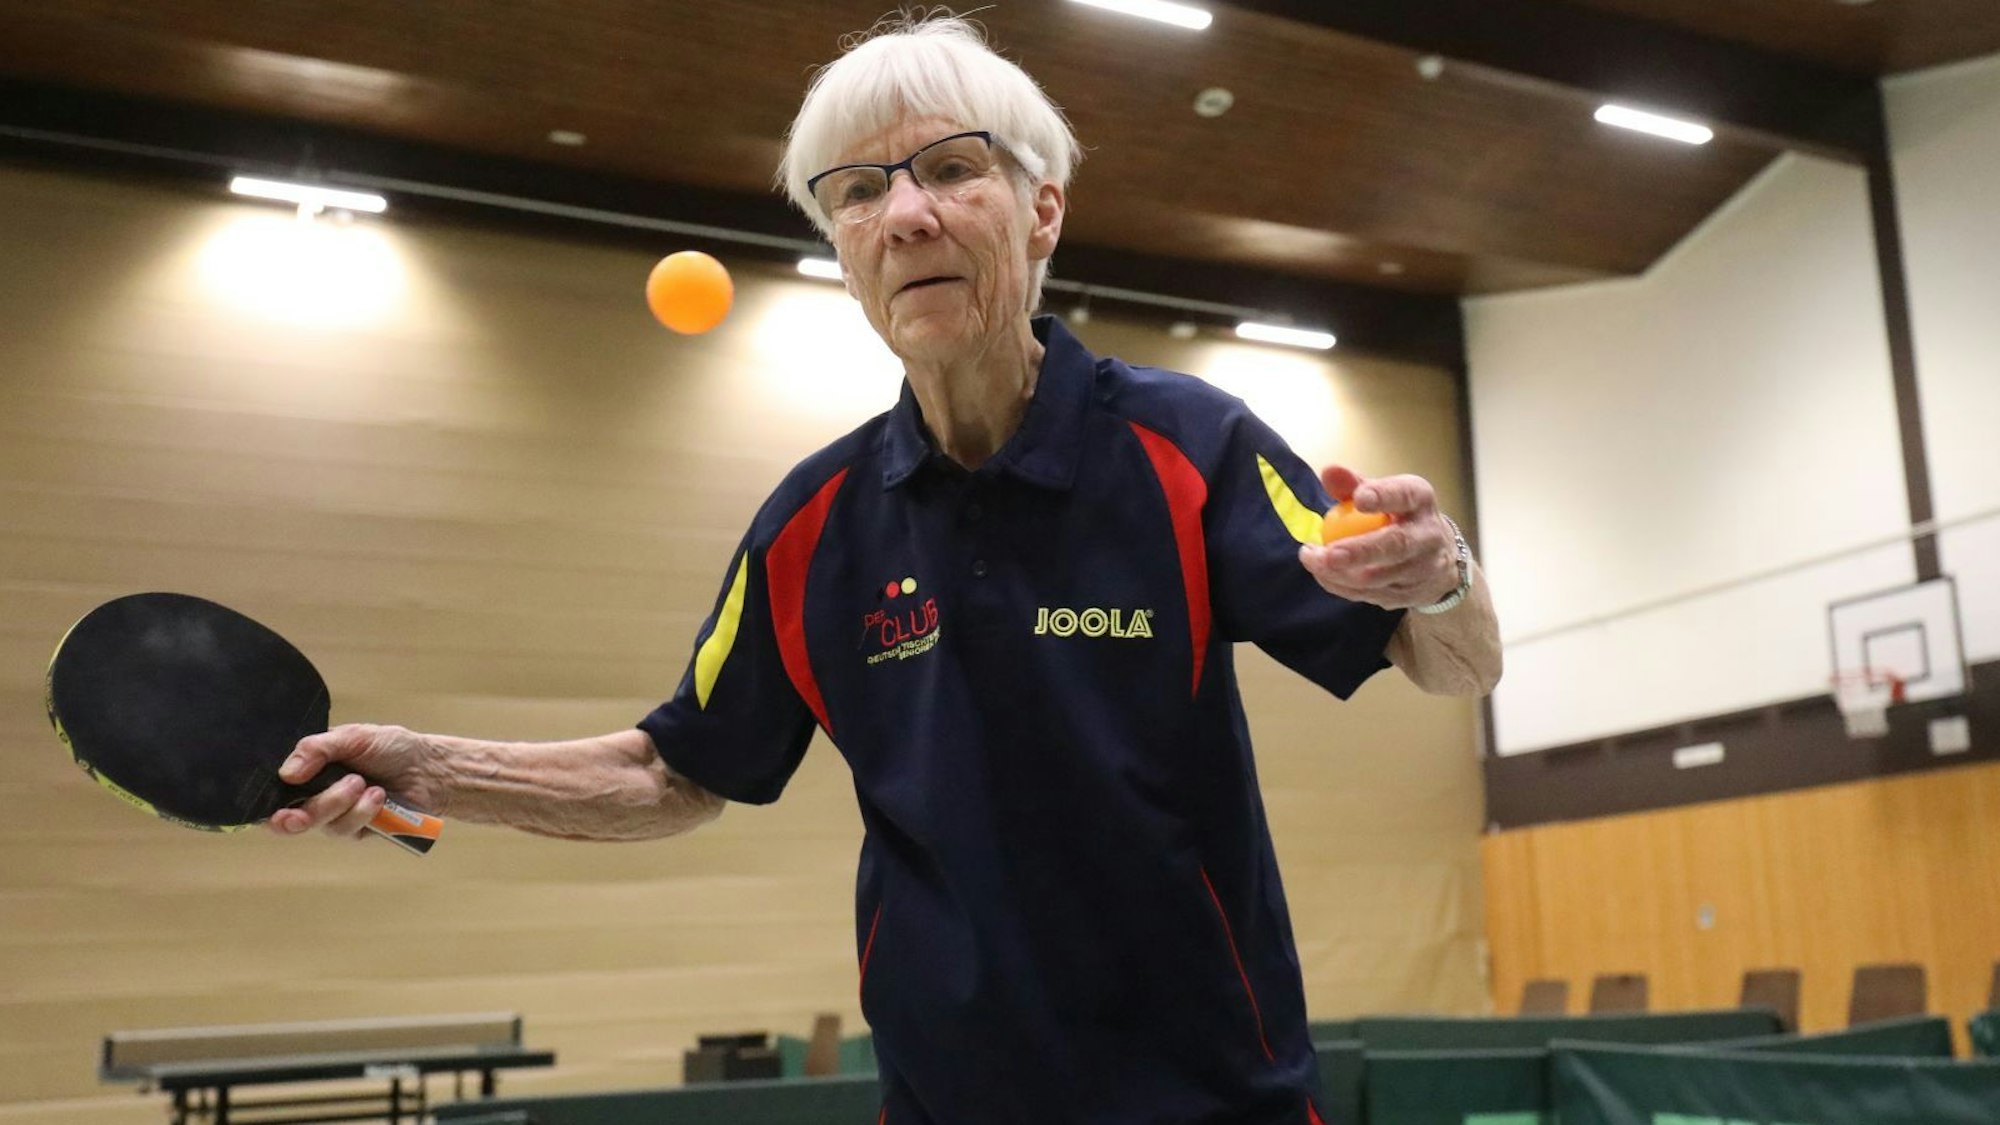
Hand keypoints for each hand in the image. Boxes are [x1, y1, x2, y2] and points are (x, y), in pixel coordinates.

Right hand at [267, 724, 443, 839]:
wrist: (427, 768)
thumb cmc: (390, 747)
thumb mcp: (353, 737)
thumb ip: (317, 749)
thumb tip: (286, 773)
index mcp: (309, 769)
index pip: (276, 791)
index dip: (270, 806)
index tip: (278, 810)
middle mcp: (316, 794)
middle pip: (292, 816)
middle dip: (306, 811)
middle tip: (306, 813)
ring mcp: (336, 814)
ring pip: (322, 823)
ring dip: (341, 804)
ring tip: (366, 785)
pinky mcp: (356, 829)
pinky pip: (347, 829)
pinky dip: (362, 812)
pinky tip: (378, 797)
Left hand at [1297, 466, 1458, 609]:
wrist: (1437, 557)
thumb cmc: (1399, 517)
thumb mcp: (1384, 493)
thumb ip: (1353, 484)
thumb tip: (1329, 472)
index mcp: (1420, 501)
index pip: (1404, 495)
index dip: (1383, 496)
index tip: (1359, 498)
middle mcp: (1428, 536)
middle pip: (1395, 546)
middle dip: (1359, 552)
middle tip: (1327, 553)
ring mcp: (1422, 570)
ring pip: (1378, 577)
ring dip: (1339, 572)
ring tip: (1311, 559)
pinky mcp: (1409, 595)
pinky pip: (1369, 594)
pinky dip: (1340, 586)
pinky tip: (1322, 574)